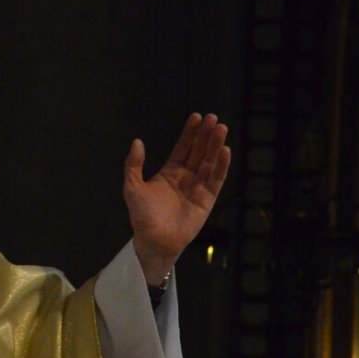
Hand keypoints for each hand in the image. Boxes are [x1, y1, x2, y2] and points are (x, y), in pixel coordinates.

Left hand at [124, 113, 230, 284]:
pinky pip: (216, 179)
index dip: (190, 133)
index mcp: (169, 173)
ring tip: (221, 129)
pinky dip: (221, 165)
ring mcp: (198, 188)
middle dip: (206, 135)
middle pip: (199, 152)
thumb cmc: (142, 216)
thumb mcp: (133, 187)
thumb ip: (134, 165)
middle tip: (213, 118)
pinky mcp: (207, 199)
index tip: (197, 117)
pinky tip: (225, 151)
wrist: (154, 240)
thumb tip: (137, 142)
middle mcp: (186, 178)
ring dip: (215, 146)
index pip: (182, 148)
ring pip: (209, 162)